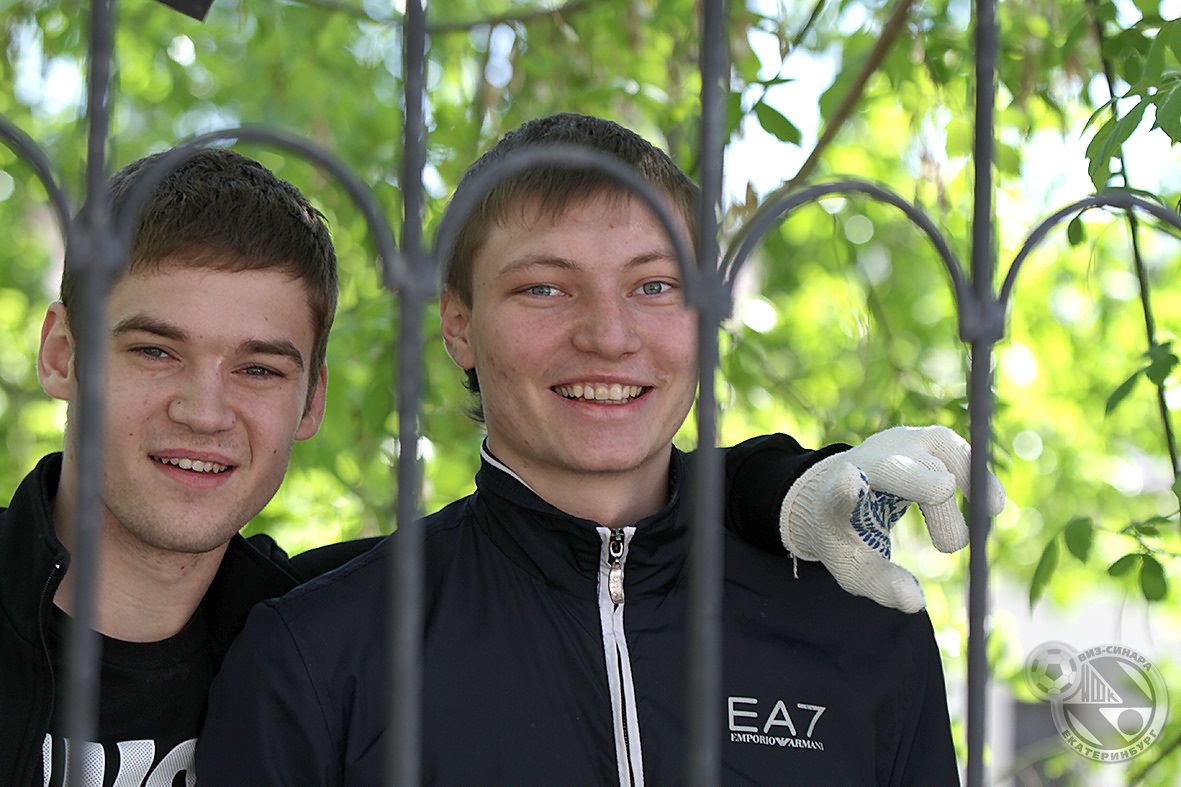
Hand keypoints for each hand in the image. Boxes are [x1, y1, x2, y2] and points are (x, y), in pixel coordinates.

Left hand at [779, 426, 1005, 612]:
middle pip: (900, 471)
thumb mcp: (853, 566)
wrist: (841, 491)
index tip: (850, 480)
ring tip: (990, 513)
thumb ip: (881, 585)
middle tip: (951, 546)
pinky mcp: (926, 439)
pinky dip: (977, 476)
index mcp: (836, 493)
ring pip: (935, 454)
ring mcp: (898, 442)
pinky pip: (957, 451)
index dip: (846, 489)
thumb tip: (915, 602)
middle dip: (930, 495)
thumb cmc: (848, 535)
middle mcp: (867, 460)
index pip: (839, 491)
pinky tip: (992, 504)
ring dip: (966, 485)